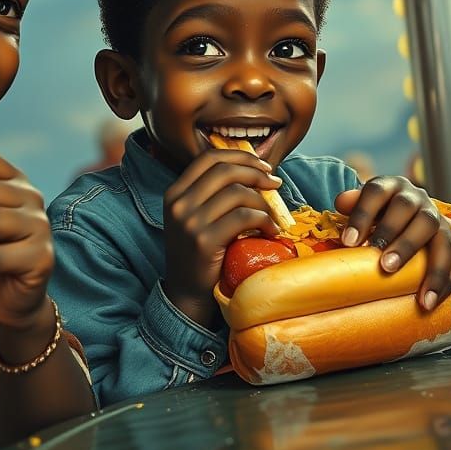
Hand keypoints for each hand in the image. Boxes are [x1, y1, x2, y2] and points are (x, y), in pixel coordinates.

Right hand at [163, 148, 279, 327]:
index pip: (209, 157)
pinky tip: (271, 231)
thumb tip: (255, 170)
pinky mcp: (204, 241)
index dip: (239, 156)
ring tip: (271, 216)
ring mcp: (189, 222)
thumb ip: (213, 193)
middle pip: (225, 170)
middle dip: (256, 173)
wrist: (187, 293)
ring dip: (263, 202)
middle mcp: (178, 204)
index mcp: (175, 193)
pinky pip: (244, 218)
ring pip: (237, 193)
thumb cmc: (199, 253)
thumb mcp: (196, 217)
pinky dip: (264, 221)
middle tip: (275, 184)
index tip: (262, 166)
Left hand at [335, 176, 450, 309]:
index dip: (362, 216)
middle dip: (398, 240)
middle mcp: (416, 198)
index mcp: (389, 186)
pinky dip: (448, 278)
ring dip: (431, 266)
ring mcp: (437, 217)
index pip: (375, 193)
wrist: (397, 212)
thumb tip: (342, 203)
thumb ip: (350, 203)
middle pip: (411, 213)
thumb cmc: (373, 213)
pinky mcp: (449, 238)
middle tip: (385, 266)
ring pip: (440, 236)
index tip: (349, 242)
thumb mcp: (359, 205)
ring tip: (419, 295)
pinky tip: (432, 300)